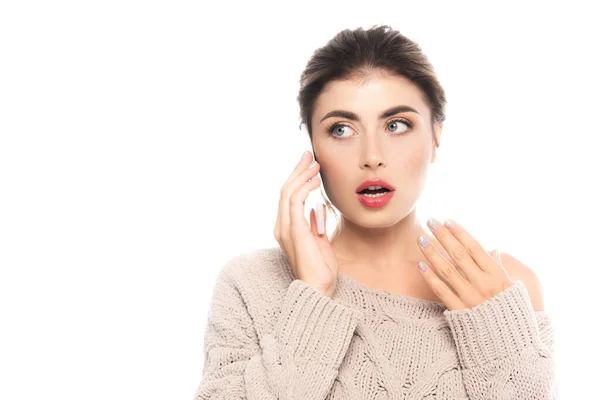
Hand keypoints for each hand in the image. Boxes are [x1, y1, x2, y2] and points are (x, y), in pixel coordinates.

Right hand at [273, 151, 338, 297]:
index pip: (289, 198)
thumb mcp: (319, 242)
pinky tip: (315, 181)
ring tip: (314, 164)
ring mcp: (285, 228)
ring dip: (302, 175)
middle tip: (309, 155)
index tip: (310, 167)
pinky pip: (295, 201)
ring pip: (288, 192)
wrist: (318, 289)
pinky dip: (304, 187)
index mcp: (286, 229)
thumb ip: (314, 225)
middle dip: (298, 170)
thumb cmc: (320, 270)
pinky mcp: (293, 230)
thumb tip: (315, 208)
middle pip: (286, 190)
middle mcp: (281, 227)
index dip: (298, 179)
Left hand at [416, 218, 513, 310]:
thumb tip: (493, 250)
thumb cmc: (511, 311)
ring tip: (421, 238)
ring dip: (432, 253)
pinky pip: (442, 291)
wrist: (510, 342)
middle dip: (443, 236)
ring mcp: (470, 297)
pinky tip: (421, 265)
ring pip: (447, 270)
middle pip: (459, 255)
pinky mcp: (460, 311)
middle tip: (431, 221)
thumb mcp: (512, 287)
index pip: (475, 248)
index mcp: (497, 275)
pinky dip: (430, 278)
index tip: (448, 221)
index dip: (460, 233)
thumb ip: (499, 268)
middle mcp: (483, 284)